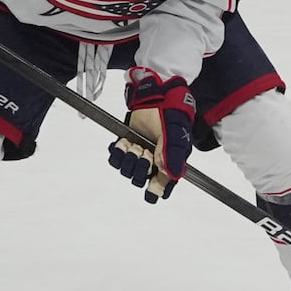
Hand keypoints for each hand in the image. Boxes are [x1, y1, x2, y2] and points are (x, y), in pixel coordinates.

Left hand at [107, 67, 195, 203]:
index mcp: (169, 163)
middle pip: (140, 180)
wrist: (156, 98)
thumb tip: (172, 177)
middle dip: (140, 168)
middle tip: (144, 154)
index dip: (155, 190)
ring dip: (128, 159)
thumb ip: (173, 157)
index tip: (150, 192)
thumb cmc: (170, 117)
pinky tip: (122, 143)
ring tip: (133, 145)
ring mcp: (138, 153)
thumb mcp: (175, 137)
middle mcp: (153, 161)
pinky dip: (117, 152)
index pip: (162, 186)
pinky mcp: (126, 144)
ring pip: (127, 170)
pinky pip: (116, 158)